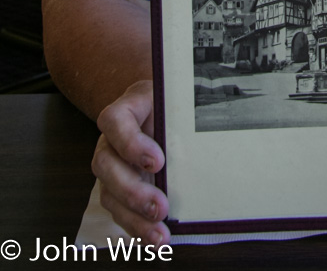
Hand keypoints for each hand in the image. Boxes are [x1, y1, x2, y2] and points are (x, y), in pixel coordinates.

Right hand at [92, 80, 169, 244]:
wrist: (161, 111)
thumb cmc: (169, 106)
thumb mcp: (175, 100)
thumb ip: (181, 114)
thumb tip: (209, 127)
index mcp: (125, 111)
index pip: (114, 121)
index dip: (131, 144)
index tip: (157, 162)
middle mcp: (111, 140)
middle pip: (105, 164)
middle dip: (132, 191)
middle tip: (160, 207)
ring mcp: (112, 166)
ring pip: (109, 194)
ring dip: (133, 218)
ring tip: (158, 234)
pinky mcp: (118, 189)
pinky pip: (120, 210)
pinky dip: (137, 227)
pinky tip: (155, 237)